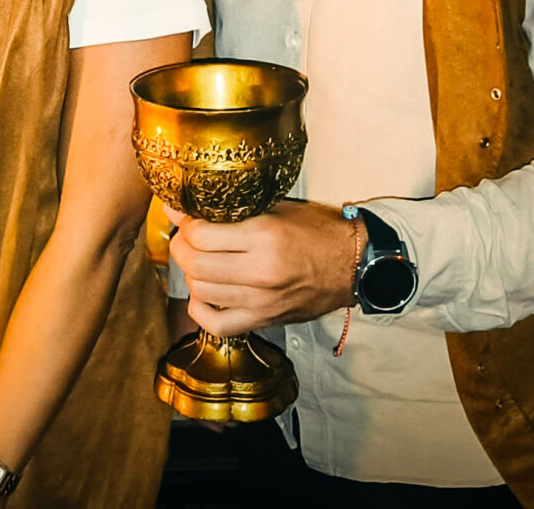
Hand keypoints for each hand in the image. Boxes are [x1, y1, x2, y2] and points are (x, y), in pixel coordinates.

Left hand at [167, 199, 356, 335]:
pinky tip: (203, 295)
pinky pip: (217, 324)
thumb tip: (181, 208)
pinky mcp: (264, 320)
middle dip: (181, 248)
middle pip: (195, 265)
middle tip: (185, 237)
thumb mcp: (277, 208)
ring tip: (197, 260)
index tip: (182, 216)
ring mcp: (261, 301)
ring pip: (201, 292)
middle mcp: (260, 272)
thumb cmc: (317, 231)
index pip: (201, 236)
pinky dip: (201, 310)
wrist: (353, 265)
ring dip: (190, 275)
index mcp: (264, 238)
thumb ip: (231, 209)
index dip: (184, 224)